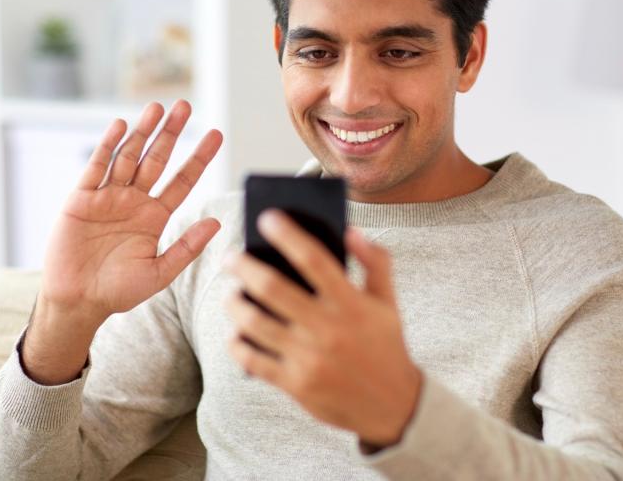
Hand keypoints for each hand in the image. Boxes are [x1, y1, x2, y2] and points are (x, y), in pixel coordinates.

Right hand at [39, 99, 222, 326]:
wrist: (78, 302)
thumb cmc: (119, 291)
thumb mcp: (160, 272)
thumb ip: (187, 247)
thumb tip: (215, 223)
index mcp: (155, 216)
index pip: (183, 180)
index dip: (199, 157)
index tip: (217, 134)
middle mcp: (134, 201)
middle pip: (157, 159)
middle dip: (170, 133)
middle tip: (185, 106)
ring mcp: (108, 197)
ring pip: (128, 157)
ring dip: (142, 132)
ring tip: (156, 108)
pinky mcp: (81, 199)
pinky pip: (96, 168)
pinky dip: (107, 147)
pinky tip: (120, 126)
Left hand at [224, 210, 421, 448]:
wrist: (393, 406)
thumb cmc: (386, 345)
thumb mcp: (388, 302)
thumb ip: (376, 262)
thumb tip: (351, 231)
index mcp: (351, 304)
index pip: (314, 259)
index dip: (288, 234)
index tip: (267, 218)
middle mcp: (328, 329)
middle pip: (273, 288)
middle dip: (244, 266)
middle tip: (229, 256)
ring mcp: (309, 359)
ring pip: (255, 323)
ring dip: (234, 303)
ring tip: (230, 292)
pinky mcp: (295, 384)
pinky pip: (253, 359)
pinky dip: (237, 342)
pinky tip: (235, 330)